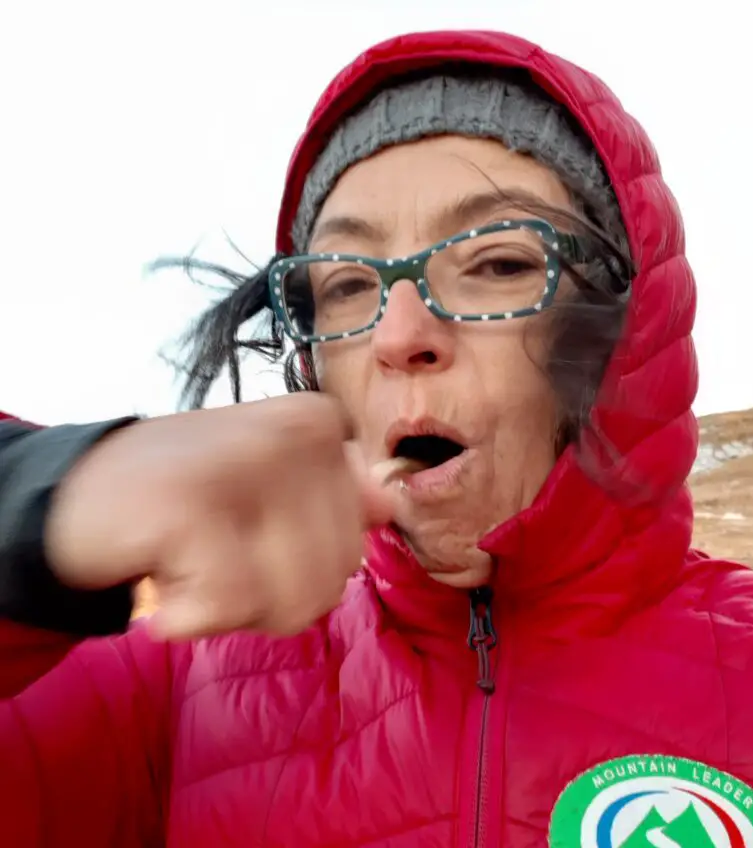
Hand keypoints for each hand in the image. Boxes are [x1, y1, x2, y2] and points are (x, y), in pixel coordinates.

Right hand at [45, 395, 398, 639]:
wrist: (75, 498)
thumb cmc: (182, 498)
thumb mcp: (266, 485)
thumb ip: (332, 492)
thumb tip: (391, 501)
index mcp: (319, 423)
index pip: (355, 544)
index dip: (299, 567)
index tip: (244, 535)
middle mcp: (295, 431)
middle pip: (332, 577)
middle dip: (268, 596)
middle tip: (212, 556)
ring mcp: (248, 460)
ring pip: (295, 598)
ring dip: (232, 610)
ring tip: (192, 563)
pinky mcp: (195, 503)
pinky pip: (233, 604)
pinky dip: (191, 615)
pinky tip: (164, 575)